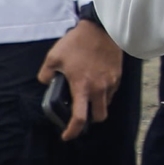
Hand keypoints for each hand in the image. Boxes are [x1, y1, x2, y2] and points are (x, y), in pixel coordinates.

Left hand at [38, 20, 123, 141]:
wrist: (101, 28)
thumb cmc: (77, 43)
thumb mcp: (53, 56)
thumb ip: (46, 74)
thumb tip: (46, 83)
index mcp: (82, 87)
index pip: (79, 118)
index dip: (72, 131)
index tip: (66, 136)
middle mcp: (98, 89)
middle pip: (99, 117)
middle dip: (90, 120)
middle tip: (81, 114)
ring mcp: (110, 83)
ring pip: (107, 104)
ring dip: (97, 105)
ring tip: (88, 95)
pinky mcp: (117, 76)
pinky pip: (112, 92)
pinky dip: (105, 93)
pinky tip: (96, 82)